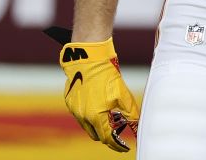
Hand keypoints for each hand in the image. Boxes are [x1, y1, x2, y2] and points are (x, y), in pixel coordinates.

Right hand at [57, 36, 139, 151]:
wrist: (88, 58)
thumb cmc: (107, 75)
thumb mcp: (123, 94)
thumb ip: (130, 113)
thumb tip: (136, 125)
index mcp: (96, 116)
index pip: (107, 138)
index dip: (117, 145)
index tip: (124, 146)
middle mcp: (82, 116)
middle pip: (96, 134)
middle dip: (107, 133)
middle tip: (117, 125)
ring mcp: (74, 109)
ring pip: (87, 124)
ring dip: (97, 123)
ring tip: (108, 112)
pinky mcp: (69, 101)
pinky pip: (80, 113)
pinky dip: (89, 113)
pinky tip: (97, 102)